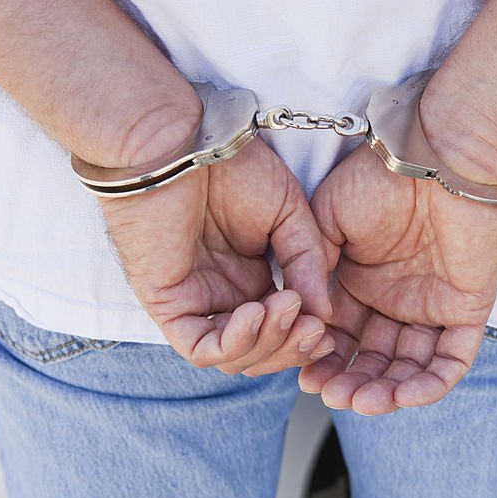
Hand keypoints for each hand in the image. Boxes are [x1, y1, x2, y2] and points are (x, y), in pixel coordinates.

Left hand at [100, 138, 335, 374]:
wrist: (183, 141)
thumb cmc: (233, 165)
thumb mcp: (290, 215)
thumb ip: (308, 263)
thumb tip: (324, 315)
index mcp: (253, 277)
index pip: (283, 330)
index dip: (306, 337)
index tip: (329, 327)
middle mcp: (225, 294)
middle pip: (262, 352)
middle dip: (292, 347)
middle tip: (315, 328)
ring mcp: (196, 300)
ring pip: (234, 356)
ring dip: (269, 343)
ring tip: (289, 308)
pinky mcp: (167, 302)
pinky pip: (199, 347)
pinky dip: (233, 342)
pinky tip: (257, 312)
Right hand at [299, 143, 496, 414]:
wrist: (439, 154)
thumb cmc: (381, 175)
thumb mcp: (325, 219)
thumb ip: (310, 266)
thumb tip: (303, 316)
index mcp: (361, 281)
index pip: (340, 335)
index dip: (322, 358)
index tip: (302, 375)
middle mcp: (396, 299)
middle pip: (373, 357)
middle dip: (351, 381)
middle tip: (330, 395)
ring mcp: (433, 306)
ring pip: (410, 366)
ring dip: (386, 391)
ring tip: (360, 401)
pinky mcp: (467, 308)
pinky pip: (452, 360)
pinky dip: (430, 384)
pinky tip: (403, 396)